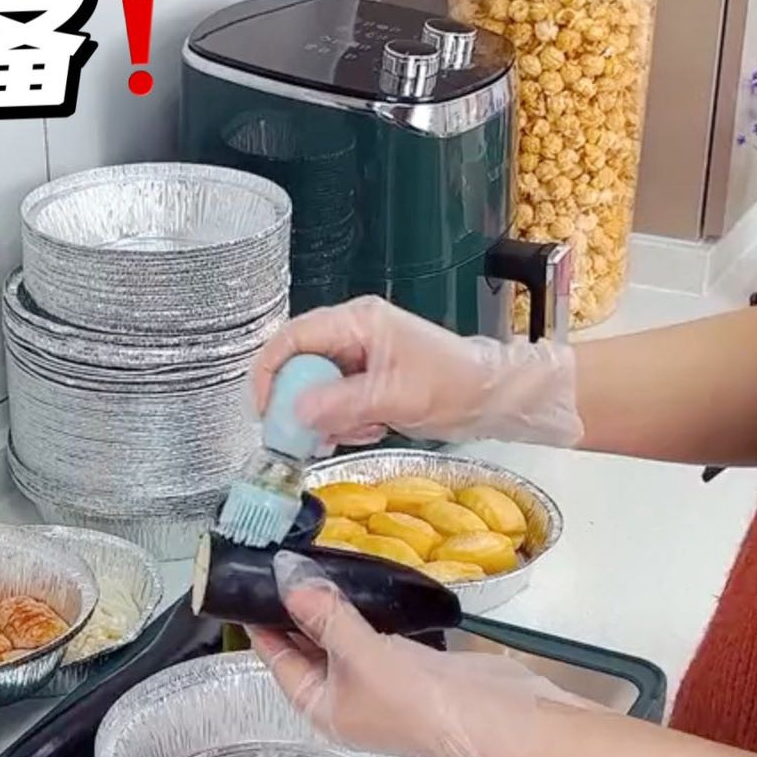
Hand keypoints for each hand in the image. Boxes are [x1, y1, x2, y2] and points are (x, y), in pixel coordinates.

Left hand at [247, 552, 598, 756]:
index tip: (247, 586)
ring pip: (341, 640)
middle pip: (306, 649)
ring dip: (330, 608)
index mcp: (320, 708)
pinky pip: (373, 635)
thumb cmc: (417, 700)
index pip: (276, 661)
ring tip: (314, 565)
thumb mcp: (359, 654)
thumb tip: (285, 576)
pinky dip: (363, 612)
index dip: (260, 624)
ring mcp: (377, 684)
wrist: (496, 719)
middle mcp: (344, 699)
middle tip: (282, 564)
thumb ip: (322, 614)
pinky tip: (359, 586)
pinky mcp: (409, 668)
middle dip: (295, 610)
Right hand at [252, 295, 582, 446]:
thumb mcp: (395, 396)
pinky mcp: (364, 383)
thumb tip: (295, 413)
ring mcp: (357, 360)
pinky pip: (333, 404)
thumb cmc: (454, 384)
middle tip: (307, 434)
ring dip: (326, 419)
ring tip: (359, 431)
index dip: (270, 373)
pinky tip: (368, 430)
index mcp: (357, 321)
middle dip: (300, 404)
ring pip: (313, 390)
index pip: (292, 338)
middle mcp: (351, 335)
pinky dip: (341, 424)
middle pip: (298, 367)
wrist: (491, 398)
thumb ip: (341, 403)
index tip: (265, 410)